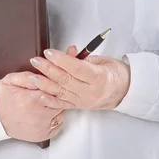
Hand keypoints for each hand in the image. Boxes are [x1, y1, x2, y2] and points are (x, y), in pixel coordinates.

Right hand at [0, 46, 77, 142]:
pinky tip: (47, 112)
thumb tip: (41, 73)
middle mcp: (39, 116)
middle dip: (56, 94)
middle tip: (48, 90)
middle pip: (60, 100)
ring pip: (61, 112)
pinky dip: (56, 118)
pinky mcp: (43, 135)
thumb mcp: (11, 80)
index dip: (53, 83)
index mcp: (32, 100)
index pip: (54, 88)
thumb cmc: (2, 98)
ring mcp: (42, 127)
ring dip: (57, 106)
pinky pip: (59, 125)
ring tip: (46, 102)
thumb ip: (27, 76)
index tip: (50, 81)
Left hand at [3, 45, 130, 110]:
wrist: (125, 91)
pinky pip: (63, 104)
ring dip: (45, 84)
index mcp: (99, 78)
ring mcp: (84, 101)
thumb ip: (85, 58)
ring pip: (61, 93)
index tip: (49, 52)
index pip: (77, 68)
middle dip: (48, 69)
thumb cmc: (116, 73)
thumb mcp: (104, 61)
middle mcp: (91, 92)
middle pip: (66, 80)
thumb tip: (70, 52)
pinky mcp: (79, 106)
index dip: (61, 60)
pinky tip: (41, 95)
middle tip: (36, 60)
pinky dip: (51, 100)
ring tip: (33, 76)